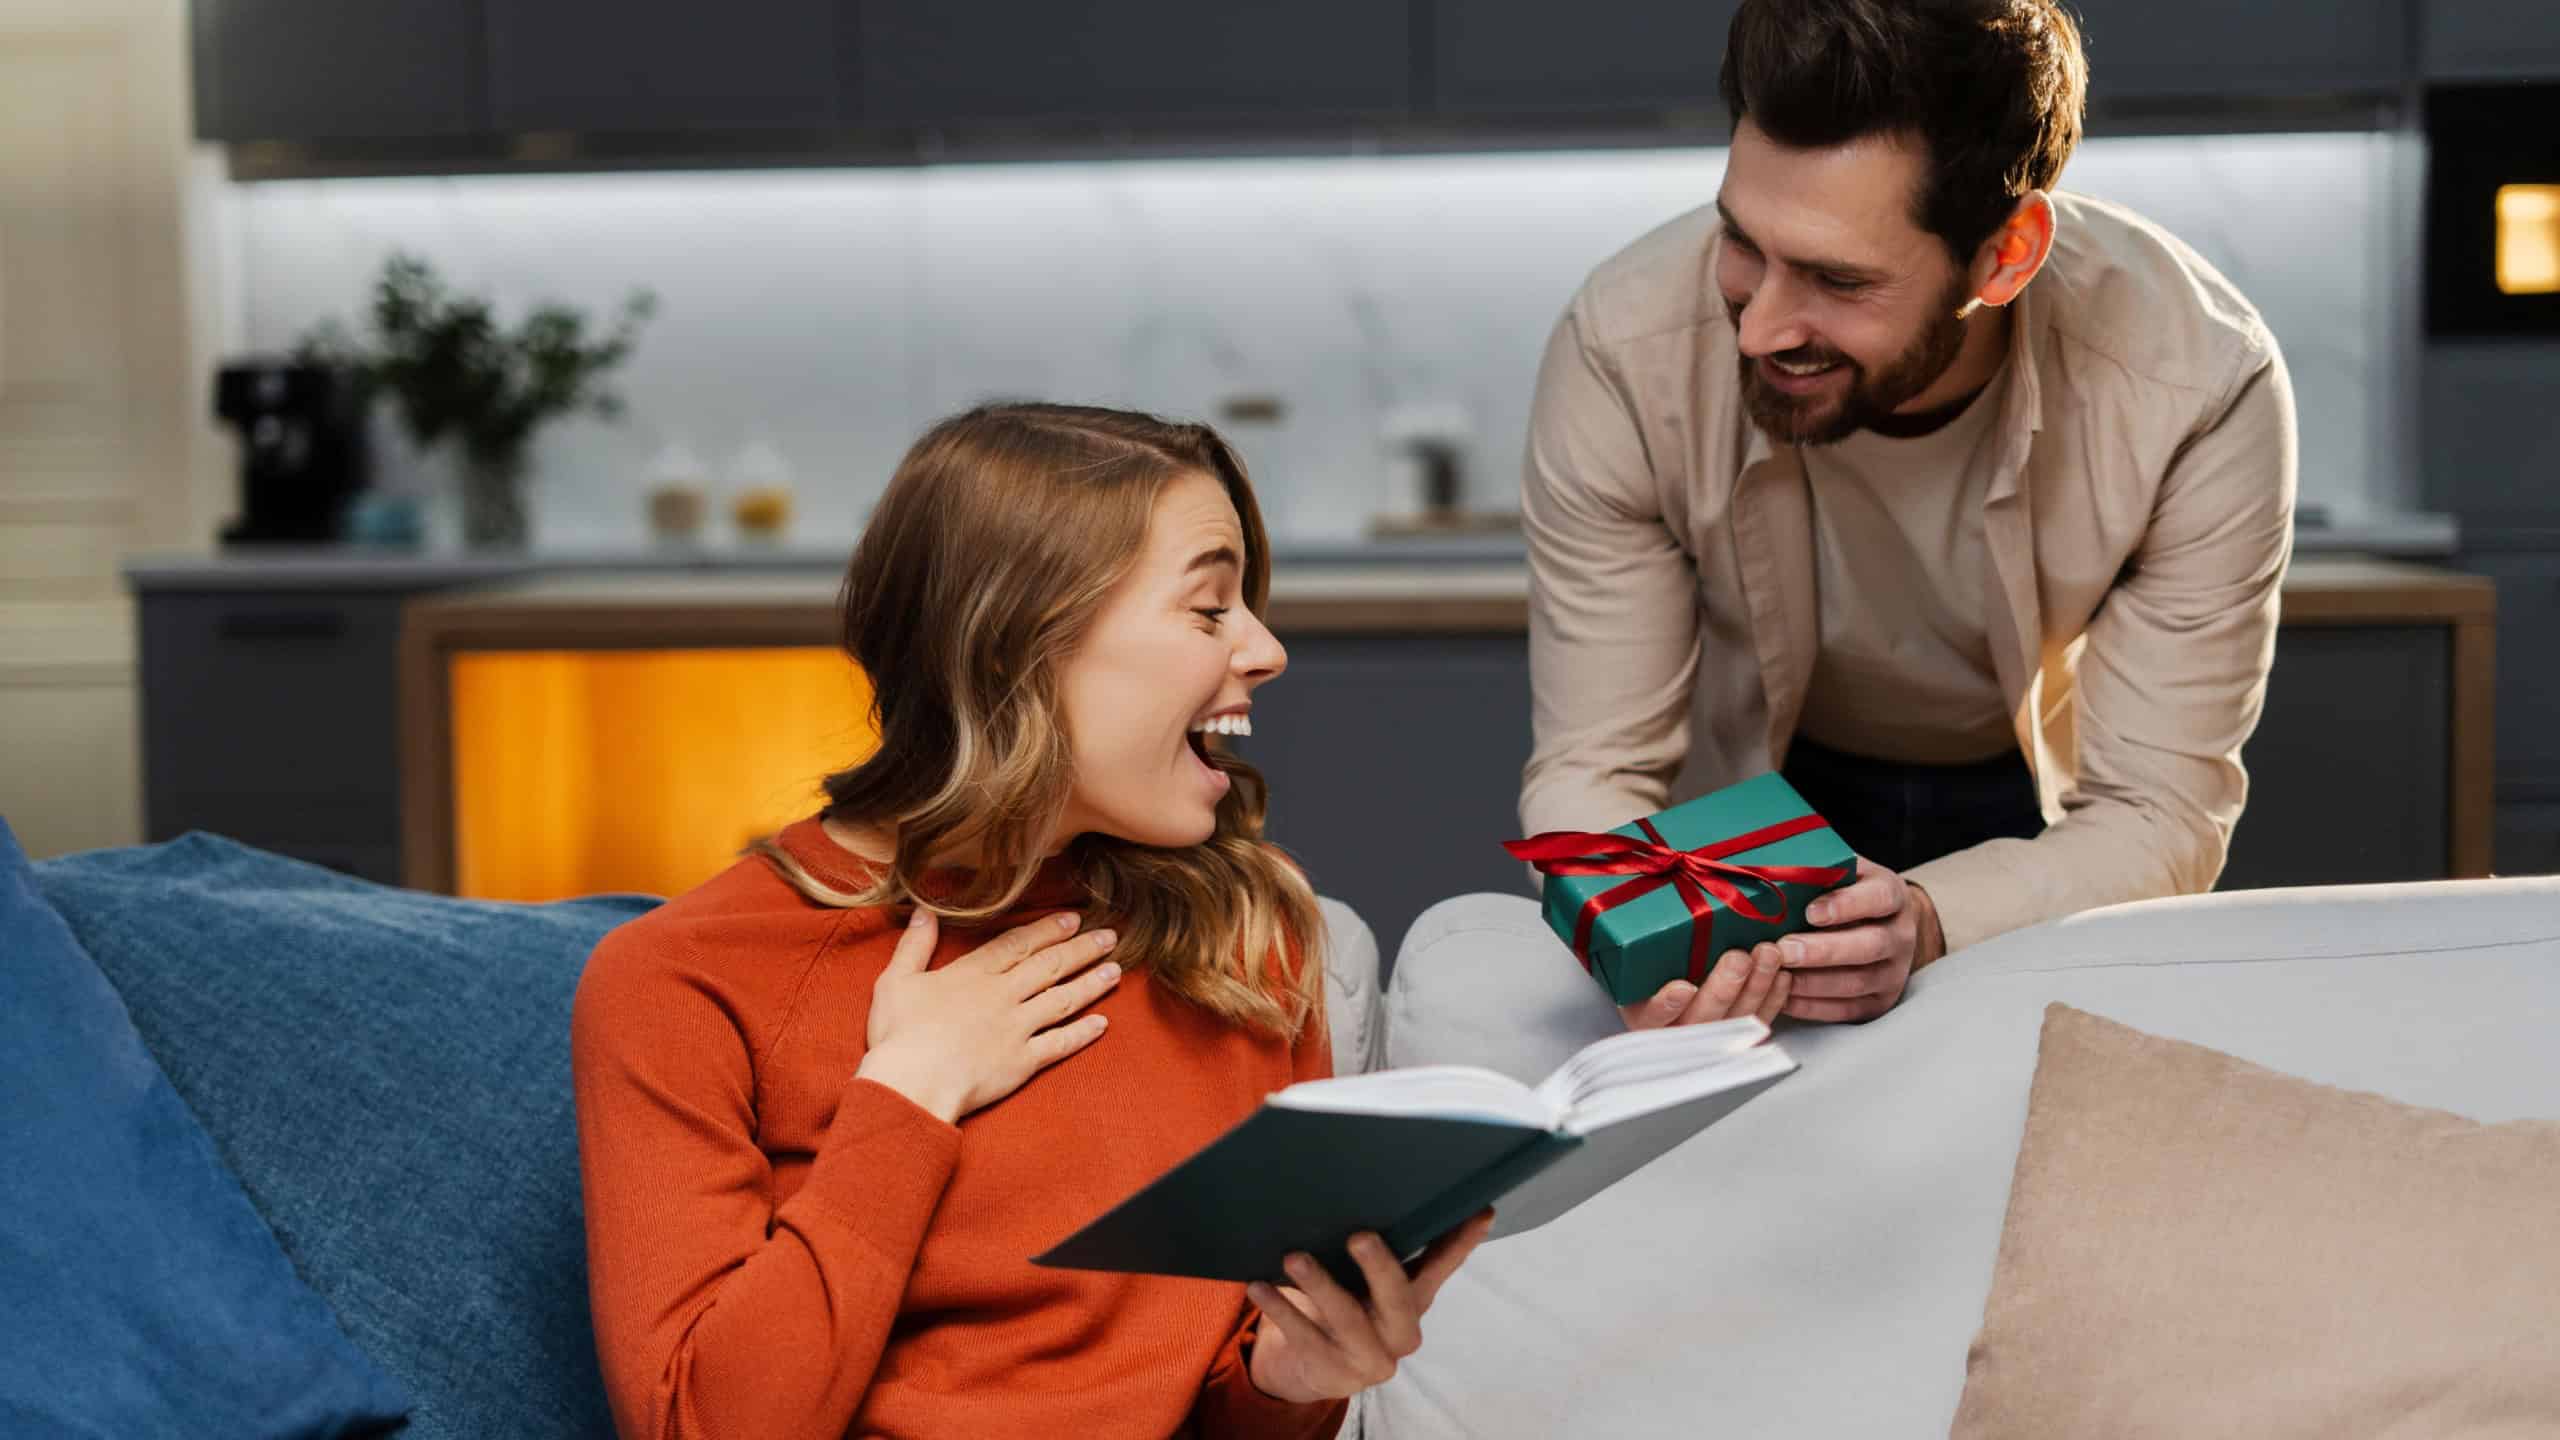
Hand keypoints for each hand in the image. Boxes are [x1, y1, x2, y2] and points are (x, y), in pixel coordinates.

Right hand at [853, 907, 1121, 1123]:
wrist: (913, 1083)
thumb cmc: (899, 1034)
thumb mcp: (896, 981)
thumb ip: (914, 946)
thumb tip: (924, 911)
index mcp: (973, 974)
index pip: (1018, 944)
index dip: (1047, 930)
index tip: (1073, 919)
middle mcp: (1002, 995)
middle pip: (1049, 966)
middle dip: (1082, 949)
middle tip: (1109, 936)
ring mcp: (1016, 1028)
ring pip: (1062, 1000)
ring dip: (1091, 984)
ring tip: (1115, 971)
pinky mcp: (1023, 1062)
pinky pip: (1060, 1044)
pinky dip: (1082, 1033)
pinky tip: (1102, 1024)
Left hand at [1245, 1211, 1495, 1404]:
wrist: (1319, 1367)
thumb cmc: (1347, 1300)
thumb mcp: (1364, 1276)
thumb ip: (1377, 1242)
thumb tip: (1368, 1176)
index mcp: (1416, 1298)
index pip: (1443, 1264)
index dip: (1463, 1240)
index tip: (1481, 1209)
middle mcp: (1401, 1330)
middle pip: (1398, 1296)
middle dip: (1380, 1266)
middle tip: (1359, 1235)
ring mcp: (1370, 1356)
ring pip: (1346, 1318)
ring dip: (1319, 1284)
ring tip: (1293, 1257)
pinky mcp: (1334, 1372)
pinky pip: (1304, 1336)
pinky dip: (1281, 1308)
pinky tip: (1259, 1285)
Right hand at [1618, 943, 1792, 1030]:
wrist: (1679, 986)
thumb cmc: (1657, 963)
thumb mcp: (1644, 951)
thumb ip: (1650, 935)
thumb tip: (1659, 886)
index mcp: (1644, 1014)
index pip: (1651, 1017)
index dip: (1665, 1006)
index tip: (1683, 987)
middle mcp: (1674, 1032)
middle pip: (1700, 1020)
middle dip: (1723, 988)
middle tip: (1739, 958)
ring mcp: (1710, 1038)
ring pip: (1736, 1021)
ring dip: (1756, 987)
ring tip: (1768, 954)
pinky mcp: (1740, 1036)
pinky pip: (1759, 1022)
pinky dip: (1773, 1000)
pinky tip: (1782, 976)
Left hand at [1776, 857, 1941, 1023]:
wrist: (1881, 925)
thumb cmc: (1847, 893)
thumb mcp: (1841, 871)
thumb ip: (1816, 868)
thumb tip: (1767, 865)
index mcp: (1892, 894)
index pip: (1879, 898)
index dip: (1847, 905)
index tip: (1811, 912)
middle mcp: (1900, 934)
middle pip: (1870, 945)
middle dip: (1823, 951)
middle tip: (1785, 949)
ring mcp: (1893, 971)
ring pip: (1857, 982)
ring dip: (1813, 982)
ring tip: (1777, 975)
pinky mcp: (1879, 1001)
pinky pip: (1848, 1009)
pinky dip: (1813, 1006)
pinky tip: (1784, 997)